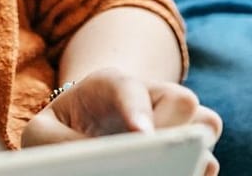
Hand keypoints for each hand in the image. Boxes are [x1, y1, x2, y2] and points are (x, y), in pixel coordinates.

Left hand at [21, 68, 220, 175]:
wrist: (82, 128)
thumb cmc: (62, 128)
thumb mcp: (42, 130)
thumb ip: (55, 142)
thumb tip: (88, 164)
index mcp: (110, 85)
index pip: (127, 88)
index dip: (137, 111)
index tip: (142, 136)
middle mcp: (150, 96)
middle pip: (182, 100)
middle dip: (172, 130)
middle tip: (152, 156)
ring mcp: (174, 121)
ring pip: (208, 123)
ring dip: (195, 150)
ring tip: (176, 172)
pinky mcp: (188, 148)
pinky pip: (209, 157)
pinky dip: (197, 170)